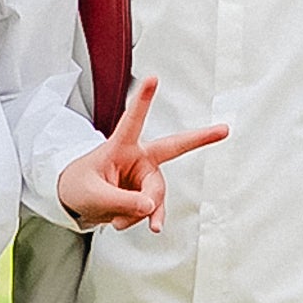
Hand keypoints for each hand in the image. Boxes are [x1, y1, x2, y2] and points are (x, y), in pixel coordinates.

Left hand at [53, 77, 227, 230]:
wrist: (78, 204)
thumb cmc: (79, 188)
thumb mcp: (94, 195)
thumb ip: (123, 201)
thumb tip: (151, 207)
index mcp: (120, 146)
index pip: (133, 121)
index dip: (143, 100)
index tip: (153, 78)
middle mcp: (139, 158)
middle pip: (173, 149)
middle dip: (200, 138)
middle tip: (224, 129)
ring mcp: (145, 176)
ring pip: (156, 195)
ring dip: (140, 212)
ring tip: (119, 221)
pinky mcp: (147, 194)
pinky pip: (152, 210)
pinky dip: (141, 219)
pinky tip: (130, 224)